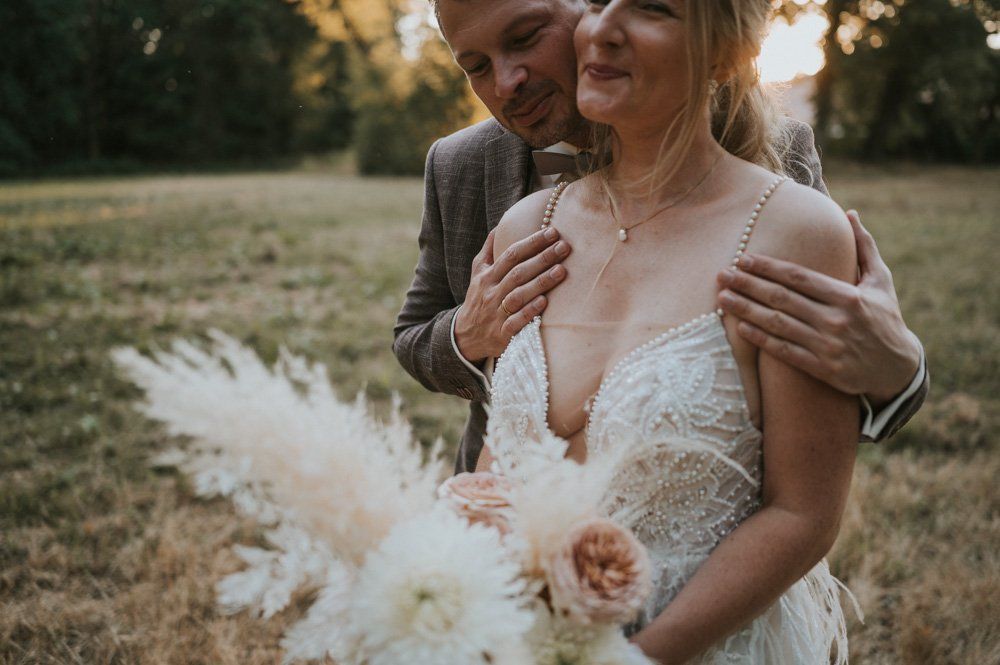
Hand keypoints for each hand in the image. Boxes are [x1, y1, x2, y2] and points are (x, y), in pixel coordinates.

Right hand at [455, 227, 569, 362]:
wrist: (465, 337)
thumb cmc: (478, 299)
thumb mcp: (477, 273)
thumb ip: (489, 250)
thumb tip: (500, 225)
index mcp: (488, 276)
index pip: (511, 254)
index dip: (531, 242)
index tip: (552, 232)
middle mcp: (491, 292)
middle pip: (518, 273)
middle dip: (542, 258)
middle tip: (564, 246)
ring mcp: (496, 313)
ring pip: (518, 295)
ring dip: (540, 283)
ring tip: (561, 271)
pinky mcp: (502, 334)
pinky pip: (515, 322)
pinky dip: (529, 312)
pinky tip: (544, 302)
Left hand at [716, 210, 920, 405]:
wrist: (898, 370)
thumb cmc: (886, 318)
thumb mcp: (881, 281)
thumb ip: (864, 247)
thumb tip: (849, 213)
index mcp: (848, 296)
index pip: (799, 277)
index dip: (768, 267)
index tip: (743, 258)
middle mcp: (836, 320)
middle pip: (782, 299)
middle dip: (749, 285)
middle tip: (721, 275)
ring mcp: (828, 346)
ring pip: (779, 324)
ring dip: (746, 311)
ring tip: (722, 298)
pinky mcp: (823, 369)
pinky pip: (786, 352)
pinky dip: (762, 340)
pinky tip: (740, 328)